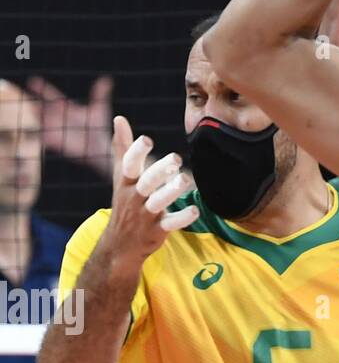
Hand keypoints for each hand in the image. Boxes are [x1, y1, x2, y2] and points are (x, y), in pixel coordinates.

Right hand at [26, 75, 114, 179]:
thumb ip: (100, 95)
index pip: (51, 95)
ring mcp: (56, 129)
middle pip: (41, 108)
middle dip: (33, 104)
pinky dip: (40, 136)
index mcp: (65, 107)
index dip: (42, 88)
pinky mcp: (56, 142)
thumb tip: (107, 79)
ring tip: (27, 115)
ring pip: (39, 122)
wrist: (99, 146)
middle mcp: (58, 117)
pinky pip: (45, 138)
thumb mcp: (99, 109)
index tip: (33, 81)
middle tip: (27, 101)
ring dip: (33, 119)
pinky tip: (36, 134)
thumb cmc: (98, 126)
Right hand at [100, 115, 197, 272]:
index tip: (147, 140)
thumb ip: (122, 148)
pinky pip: (170, 224)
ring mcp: (146, 215)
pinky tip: (195, 209)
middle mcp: (134, 198)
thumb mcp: (121, 176)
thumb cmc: (124, 202)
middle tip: (176, 159)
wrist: (120, 244)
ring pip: (158, 202)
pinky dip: (182, 218)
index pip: (129, 165)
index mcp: (126, 183)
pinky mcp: (157, 231)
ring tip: (185, 179)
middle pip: (146, 182)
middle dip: (159, 171)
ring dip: (171, 191)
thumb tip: (119, 118)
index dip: (136, 152)